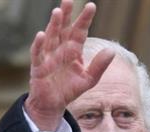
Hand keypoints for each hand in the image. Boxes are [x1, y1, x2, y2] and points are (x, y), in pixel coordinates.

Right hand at [25, 0, 113, 130]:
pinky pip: (38, 54)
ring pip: (50, 36)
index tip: (91, 6)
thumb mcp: (89, 79)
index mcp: (73, 50)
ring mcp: (48, 56)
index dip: (84, 19)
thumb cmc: (70, 89)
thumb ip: (99, 66)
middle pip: (63, 28)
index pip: (79, 31)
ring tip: (57, 12)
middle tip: (69, 0)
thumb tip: (112, 51)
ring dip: (53, 25)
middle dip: (66, 14)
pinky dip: (39, 45)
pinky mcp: (38, 67)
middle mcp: (60, 49)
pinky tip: (41, 35)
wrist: (54, 104)